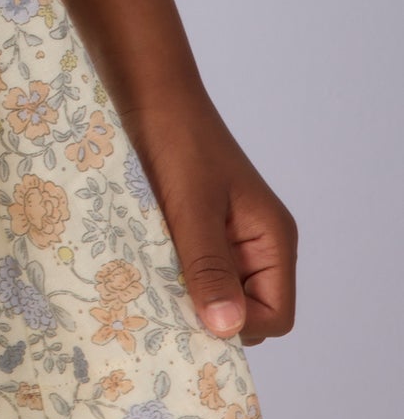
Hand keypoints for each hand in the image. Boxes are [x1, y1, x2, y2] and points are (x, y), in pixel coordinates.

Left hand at [130, 97, 296, 346]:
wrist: (147, 89)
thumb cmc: (177, 139)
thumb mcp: (192, 205)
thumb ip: (210, 266)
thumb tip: (227, 329)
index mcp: (272, 239)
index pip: (276, 315)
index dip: (240, 325)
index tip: (193, 314)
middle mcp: (255, 243)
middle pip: (246, 310)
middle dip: (210, 313)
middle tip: (164, 303)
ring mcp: (224, 235)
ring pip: (214, 290)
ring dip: (185, 292)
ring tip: (150, 282)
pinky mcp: (194, 226)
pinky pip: (191, 267)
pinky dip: (170, 272)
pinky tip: (142, 265)